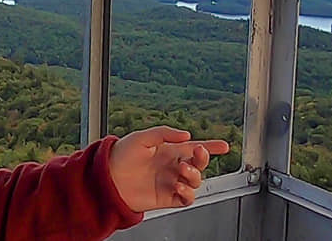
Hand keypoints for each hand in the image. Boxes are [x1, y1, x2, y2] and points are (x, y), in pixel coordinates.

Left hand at [108, 126, 229, 211]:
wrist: (107, 178)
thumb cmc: (119, 156)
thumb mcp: (141, 137)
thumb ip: (164, 133)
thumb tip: (186, 135)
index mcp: (167, 150)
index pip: (193, 147)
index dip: (210, 146)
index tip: (224, 145)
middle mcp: (171, 166)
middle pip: (198, 164)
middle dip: (203, 159)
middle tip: (197, 154)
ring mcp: (170, 182)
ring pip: (195, 181)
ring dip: (193, 175)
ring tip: (180, 171)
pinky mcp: (167, 198)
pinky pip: (187, 198)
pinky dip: (188, 193)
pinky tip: (179, 186)